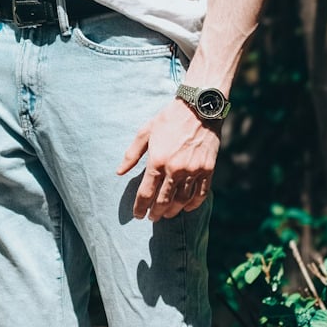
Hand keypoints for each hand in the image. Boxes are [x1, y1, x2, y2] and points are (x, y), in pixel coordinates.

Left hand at [117, 99, 219, 220]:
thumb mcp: (145, 132)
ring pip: (182, 201)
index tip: (137, 215)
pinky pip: (201, 194)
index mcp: (157, 161)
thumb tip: (119, 172)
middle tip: (151, 218)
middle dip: (156, 213)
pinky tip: (186, 208)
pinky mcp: (208, 169)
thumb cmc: (168, 119)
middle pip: (163, 201)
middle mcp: (175, 169)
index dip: (140, 207)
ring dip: (173, 211)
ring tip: (166, 214)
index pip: (146, 193)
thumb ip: (131, 154)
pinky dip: (193, 204)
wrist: (199, 108)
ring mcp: (193, 171)